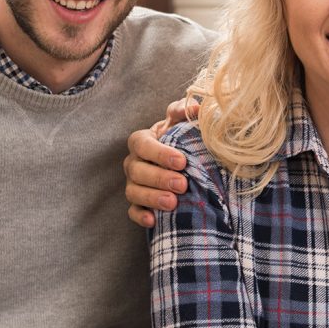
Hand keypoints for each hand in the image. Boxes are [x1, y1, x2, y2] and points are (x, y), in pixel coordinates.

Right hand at [124, 97, 190, 226]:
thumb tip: (196, 106)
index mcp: (142, 141)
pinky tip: (153, 221)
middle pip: (137, 171)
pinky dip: (141, 216)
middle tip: (182, 184)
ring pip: (133, 192)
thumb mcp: (181, 124)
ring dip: (151, 198)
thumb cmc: (180, 141)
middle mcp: (134, 163)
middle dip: (159, 178)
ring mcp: (133, 184)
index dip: (159, 153)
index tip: (182, 161)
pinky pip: (133, 211)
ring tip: (173, 203)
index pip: (142, 145)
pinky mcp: (137, 204)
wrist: (182, 164)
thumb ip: (184, 112)